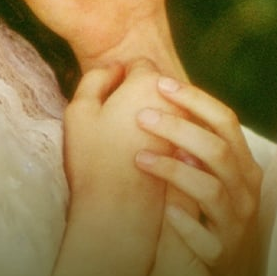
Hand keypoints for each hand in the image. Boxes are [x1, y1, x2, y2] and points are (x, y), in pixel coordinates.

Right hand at [62, 59, 178, 257]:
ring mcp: (192, 129)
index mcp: (149, 83)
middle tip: (120, 115)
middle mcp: (178, 102)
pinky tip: (149, 159)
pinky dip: (172, 141)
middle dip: (146, 94)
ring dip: (162, 118)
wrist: (120, 212)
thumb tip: (117, 68)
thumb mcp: (79, 110)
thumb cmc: (93, 160)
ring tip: (133, 140)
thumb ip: (96, 79)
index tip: (110, 92)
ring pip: (177, 111)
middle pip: (163, 86)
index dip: (122, 75)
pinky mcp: (197, 154)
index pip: (139, 63)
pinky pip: (184, 136)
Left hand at [132, 77, 262, 275]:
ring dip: (175, 171)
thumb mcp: (210, 176)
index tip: (160, 82)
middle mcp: (245, 191)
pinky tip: (163, 213)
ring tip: (139, 158)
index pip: (227, 121)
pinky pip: (206, 240)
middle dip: (179, 128)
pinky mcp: (222, 256)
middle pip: (218, 150)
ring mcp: (236, 224)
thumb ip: (194, 145)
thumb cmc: (207, 216)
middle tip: (140, 115)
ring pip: (211, 190)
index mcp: (243, 165)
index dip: (195, 100)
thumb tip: (158, 99)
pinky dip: (185, 224)